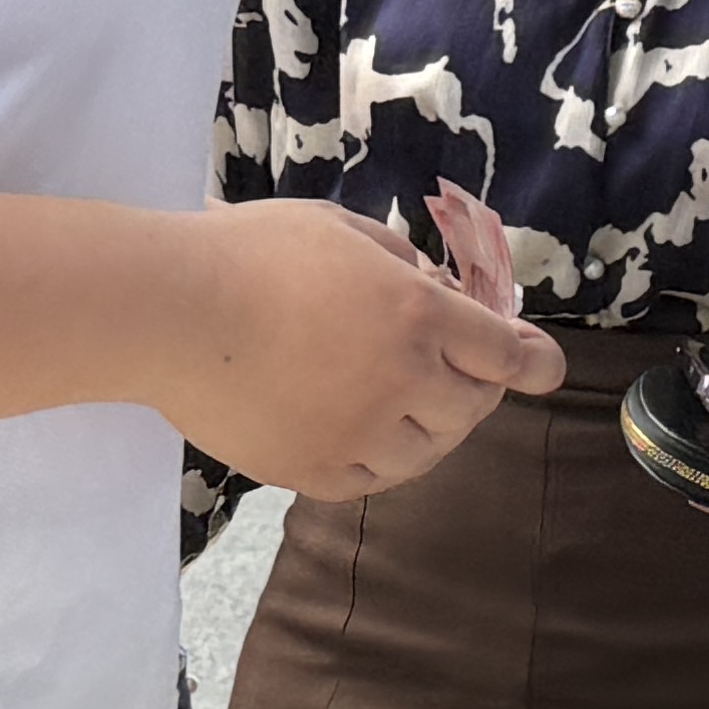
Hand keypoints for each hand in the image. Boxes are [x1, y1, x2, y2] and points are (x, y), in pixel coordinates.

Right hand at [169, 200, 560, 496]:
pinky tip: (364, 431)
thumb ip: (400, 263)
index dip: (532, 361)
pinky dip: (382, 456)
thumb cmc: (248, 253)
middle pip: (473, 405)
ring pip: (430, 450)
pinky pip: (376, 477)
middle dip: (472, 385)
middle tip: (451, 369)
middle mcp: (401, 378)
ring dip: (430, 427)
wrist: (167, 312)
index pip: (504, 352)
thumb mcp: (339, 231)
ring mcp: (359, 431)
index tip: (542, 367)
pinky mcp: (316, 470)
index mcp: (415, 312)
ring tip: (402, 401)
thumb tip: (435, 290)